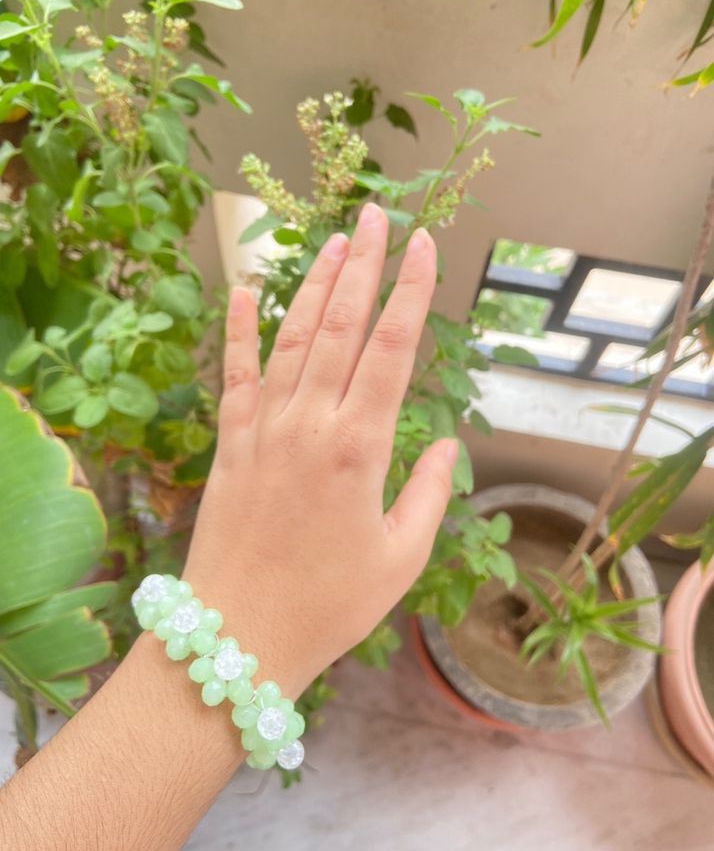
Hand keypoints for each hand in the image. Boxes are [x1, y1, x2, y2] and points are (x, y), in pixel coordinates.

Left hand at [184, 203, 456, 696]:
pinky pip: (234, 375)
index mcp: (359, 447)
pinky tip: (242, 289)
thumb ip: (429, 491)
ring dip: (313, 285)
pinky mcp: (229, 445)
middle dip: (363, 264)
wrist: (237, 636)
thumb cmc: (329, 605)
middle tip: (376, 213)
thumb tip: (444, 441)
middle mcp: (309, 424)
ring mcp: (262, 429)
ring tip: (333, 239)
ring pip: (292, 338)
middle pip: (341, 326)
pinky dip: (238, 330)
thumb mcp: (402, 557)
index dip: (411, 290)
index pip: (393, 349)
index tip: (425, 244)